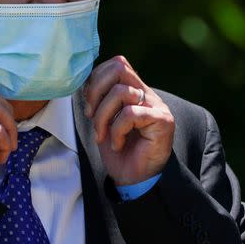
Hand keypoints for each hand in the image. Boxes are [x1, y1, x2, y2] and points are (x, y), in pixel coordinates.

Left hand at [83, 56, 174, 185]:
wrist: (134, 180)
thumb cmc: (119, 150)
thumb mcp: (103, 120)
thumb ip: (98, 99)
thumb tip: (81, 82)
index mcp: (134, 90)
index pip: (117, 63)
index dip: (96, 79)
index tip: (88, 106)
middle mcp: (147, 94)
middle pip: (120, 67)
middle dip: (96, 90)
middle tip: (90, 115)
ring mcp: (157, 106)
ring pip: (121, 91)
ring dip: (103, 116)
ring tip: (102, 135)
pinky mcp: (163, 121)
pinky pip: (131, 114)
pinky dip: (117, 130)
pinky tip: (117, 144)